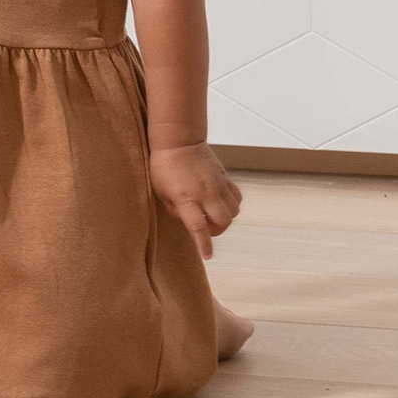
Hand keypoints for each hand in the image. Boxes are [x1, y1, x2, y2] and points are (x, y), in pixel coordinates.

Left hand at [148, 142, 242, 259]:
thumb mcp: (161, 192)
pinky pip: (237, 198)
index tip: (208, 256)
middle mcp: (206, 193)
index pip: (198, 226)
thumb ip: (176, 211)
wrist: (178, 141)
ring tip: (211, 214)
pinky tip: (219, 203)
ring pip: (234, 212)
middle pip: (223, 222)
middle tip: (205, 228)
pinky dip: (231, 206)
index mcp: (186, 198)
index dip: (203, 244)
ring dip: (224, 219)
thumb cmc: (163, 167)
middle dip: (216, 231)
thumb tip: (190, 223)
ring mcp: (218, 184)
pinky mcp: (225, 178)